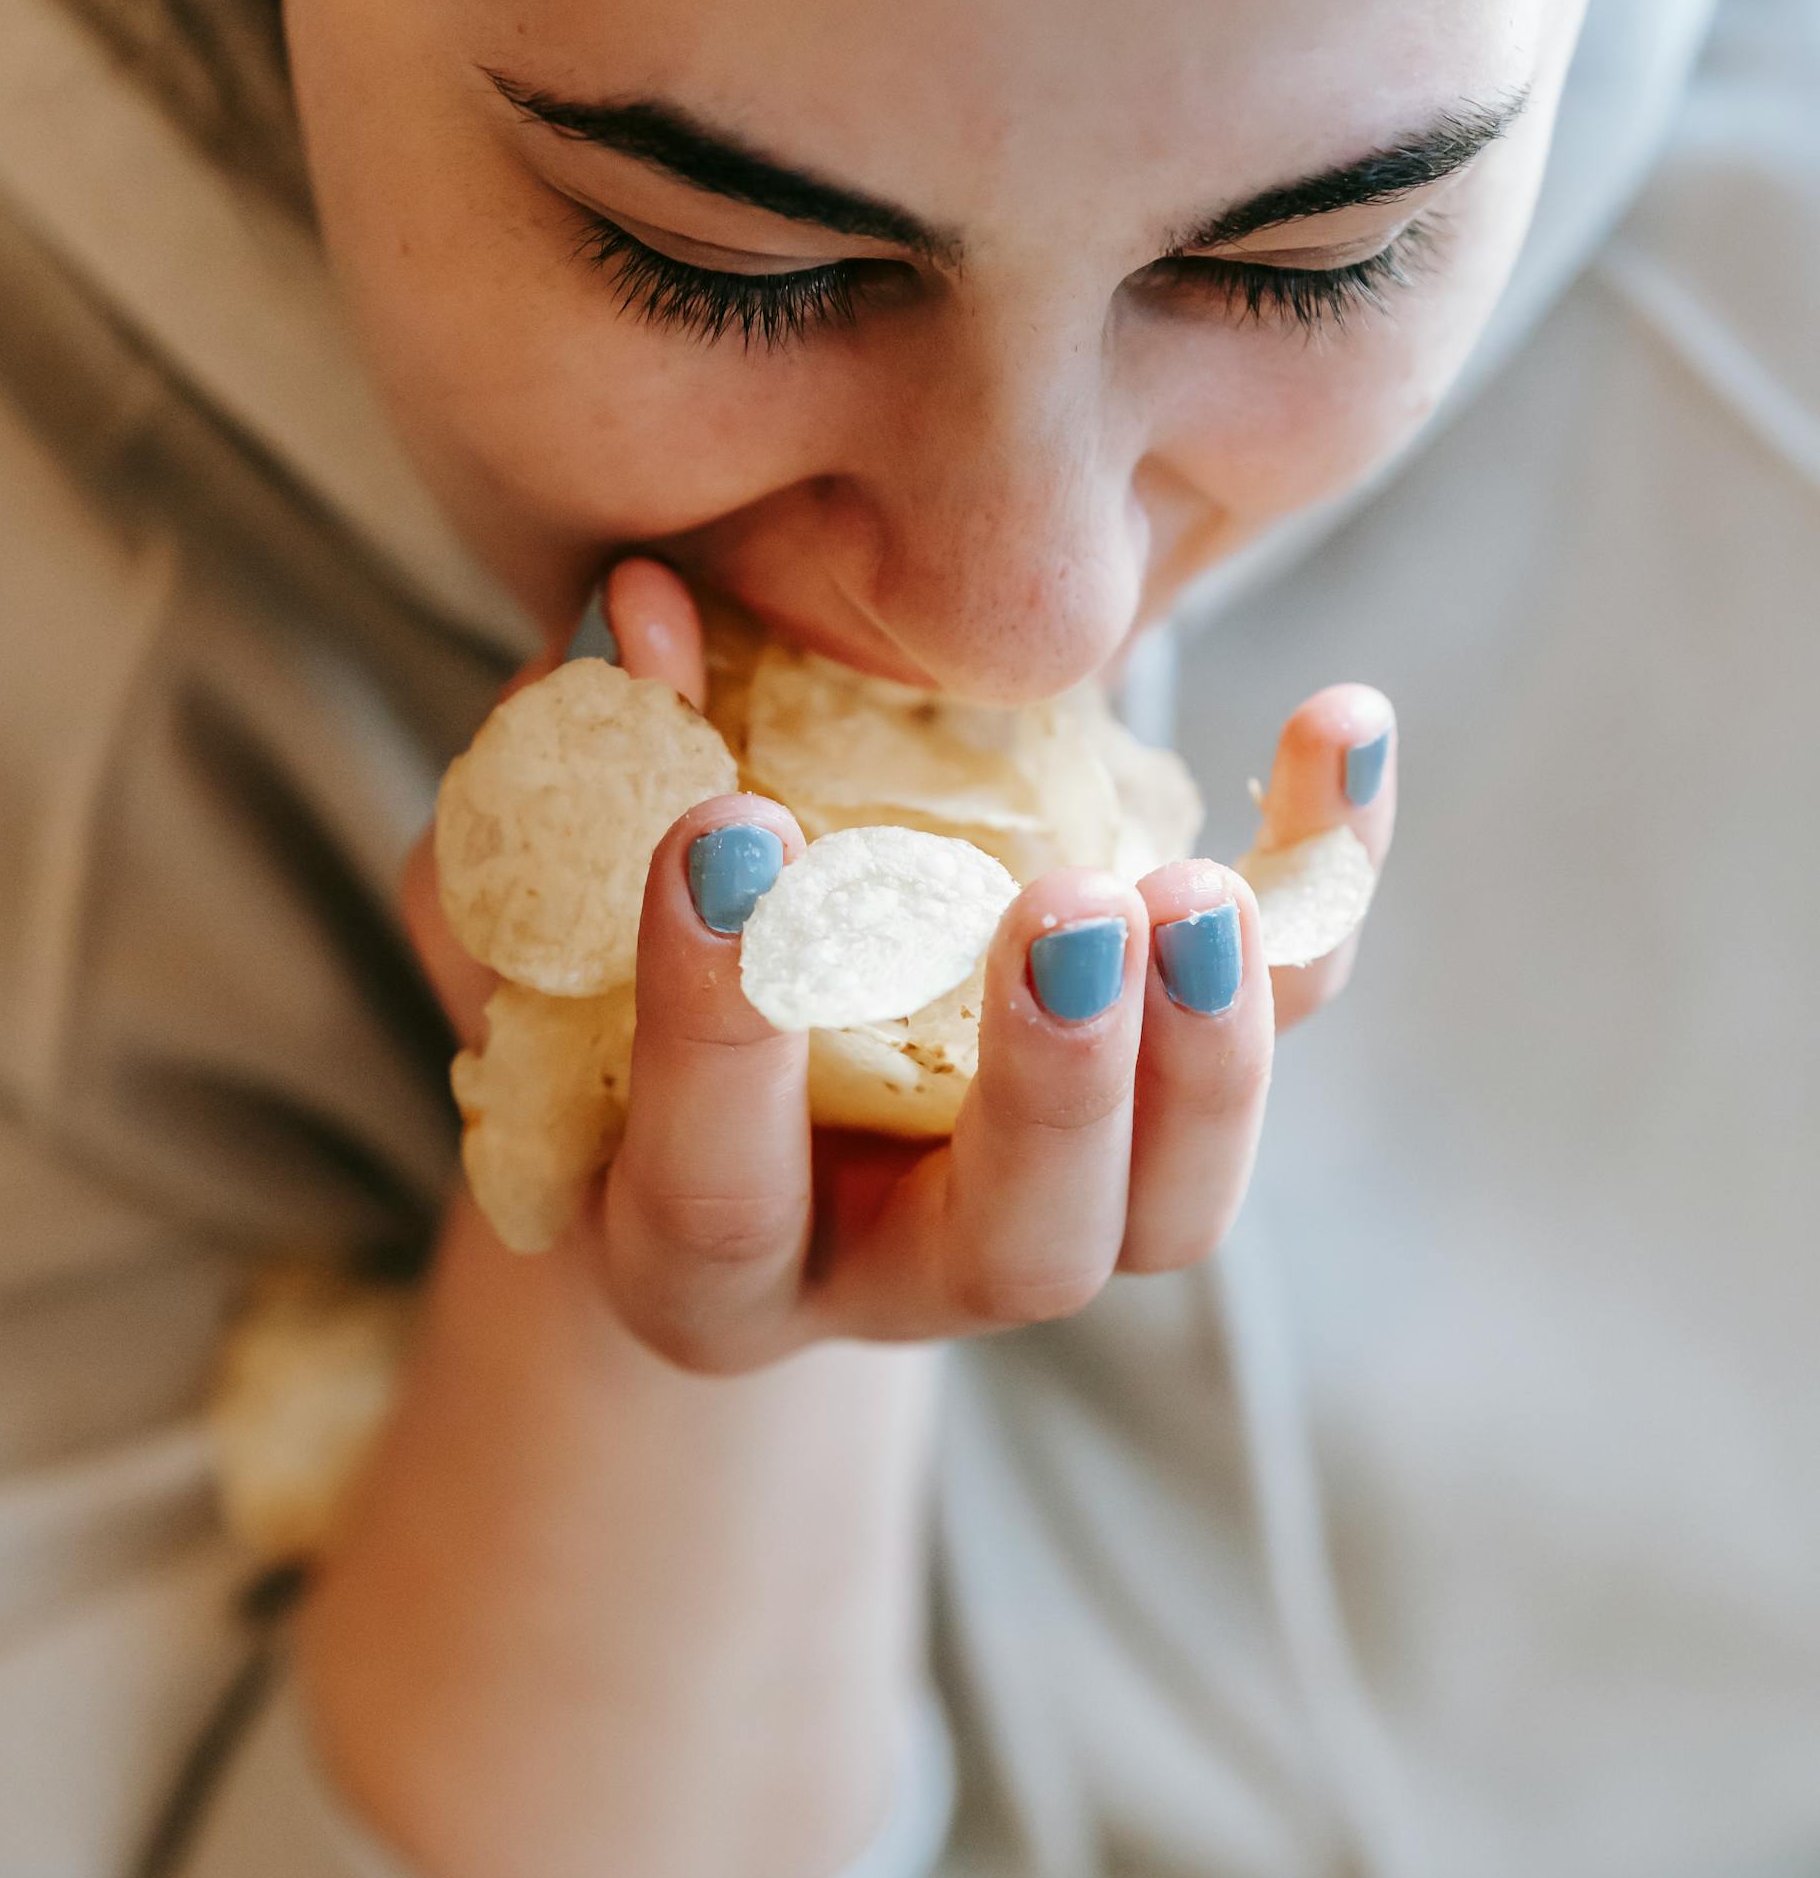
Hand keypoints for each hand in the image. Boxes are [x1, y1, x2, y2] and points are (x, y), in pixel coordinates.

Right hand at [401, 561, 1396, 1368]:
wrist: (731, 1093)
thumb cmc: (591, 996)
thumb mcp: (534, 908)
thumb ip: (568, 784)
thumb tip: (648, 605)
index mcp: (706, 1252)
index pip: (715, 1187)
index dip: (717, 1029)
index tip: (728, 834)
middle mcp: (898, 1272)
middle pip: (1016, 1253)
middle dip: (1052, 1090)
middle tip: (1065, 914)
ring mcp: (1057, 1207)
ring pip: (1175, 1206)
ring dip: (1211, 1049)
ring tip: (1202, 884)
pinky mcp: (1169, 1102)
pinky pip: (1279, 1022)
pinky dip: (1323, 885)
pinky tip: (1344, 725)